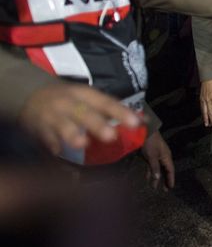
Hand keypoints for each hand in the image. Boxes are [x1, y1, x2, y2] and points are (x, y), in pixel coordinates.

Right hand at [18, 82, 141, 155]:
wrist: (30, 93)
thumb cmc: (69, 98)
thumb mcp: (89, 97)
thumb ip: (113, 110)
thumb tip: (145, 120)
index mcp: (86, 95)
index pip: (107, 103)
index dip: (121, 113)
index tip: (135, 123)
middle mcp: (70, 104)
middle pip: (85, 114)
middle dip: (98, 125)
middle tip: (111, 136)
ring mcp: (53, 116)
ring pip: (63, 126)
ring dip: (73, 135)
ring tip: (82, 144)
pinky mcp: (39, 129)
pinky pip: (46, 139)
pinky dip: (52, 146)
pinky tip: (58, 153)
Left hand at [141, 131, 174, 190]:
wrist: (144, 131)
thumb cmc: (150, 143)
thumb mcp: (152, 156)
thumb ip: (155, 167)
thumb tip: (157, 178)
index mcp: (167, 157)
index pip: (170, 170)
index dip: (170, 179)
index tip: (170, 188)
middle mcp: (163, 157)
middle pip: (165, 171)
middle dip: (165, 180)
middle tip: (165, 190)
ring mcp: (157, 156)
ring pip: (158, 169)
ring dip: (156, 177)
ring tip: (154, 187)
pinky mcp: (151, 155)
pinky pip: (152, 166)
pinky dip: (150, 172)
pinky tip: (148, 178)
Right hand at [199, 79, 211, 126]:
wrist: (208, 79)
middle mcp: (208, 100)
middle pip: (210, 112)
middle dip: (211, 119)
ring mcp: (204, 100)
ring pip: (205, 111)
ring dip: (206, 118)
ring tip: (207, 124)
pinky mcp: (201, 99)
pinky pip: (202, 108)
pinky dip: (203, 113)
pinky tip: (204, 116)